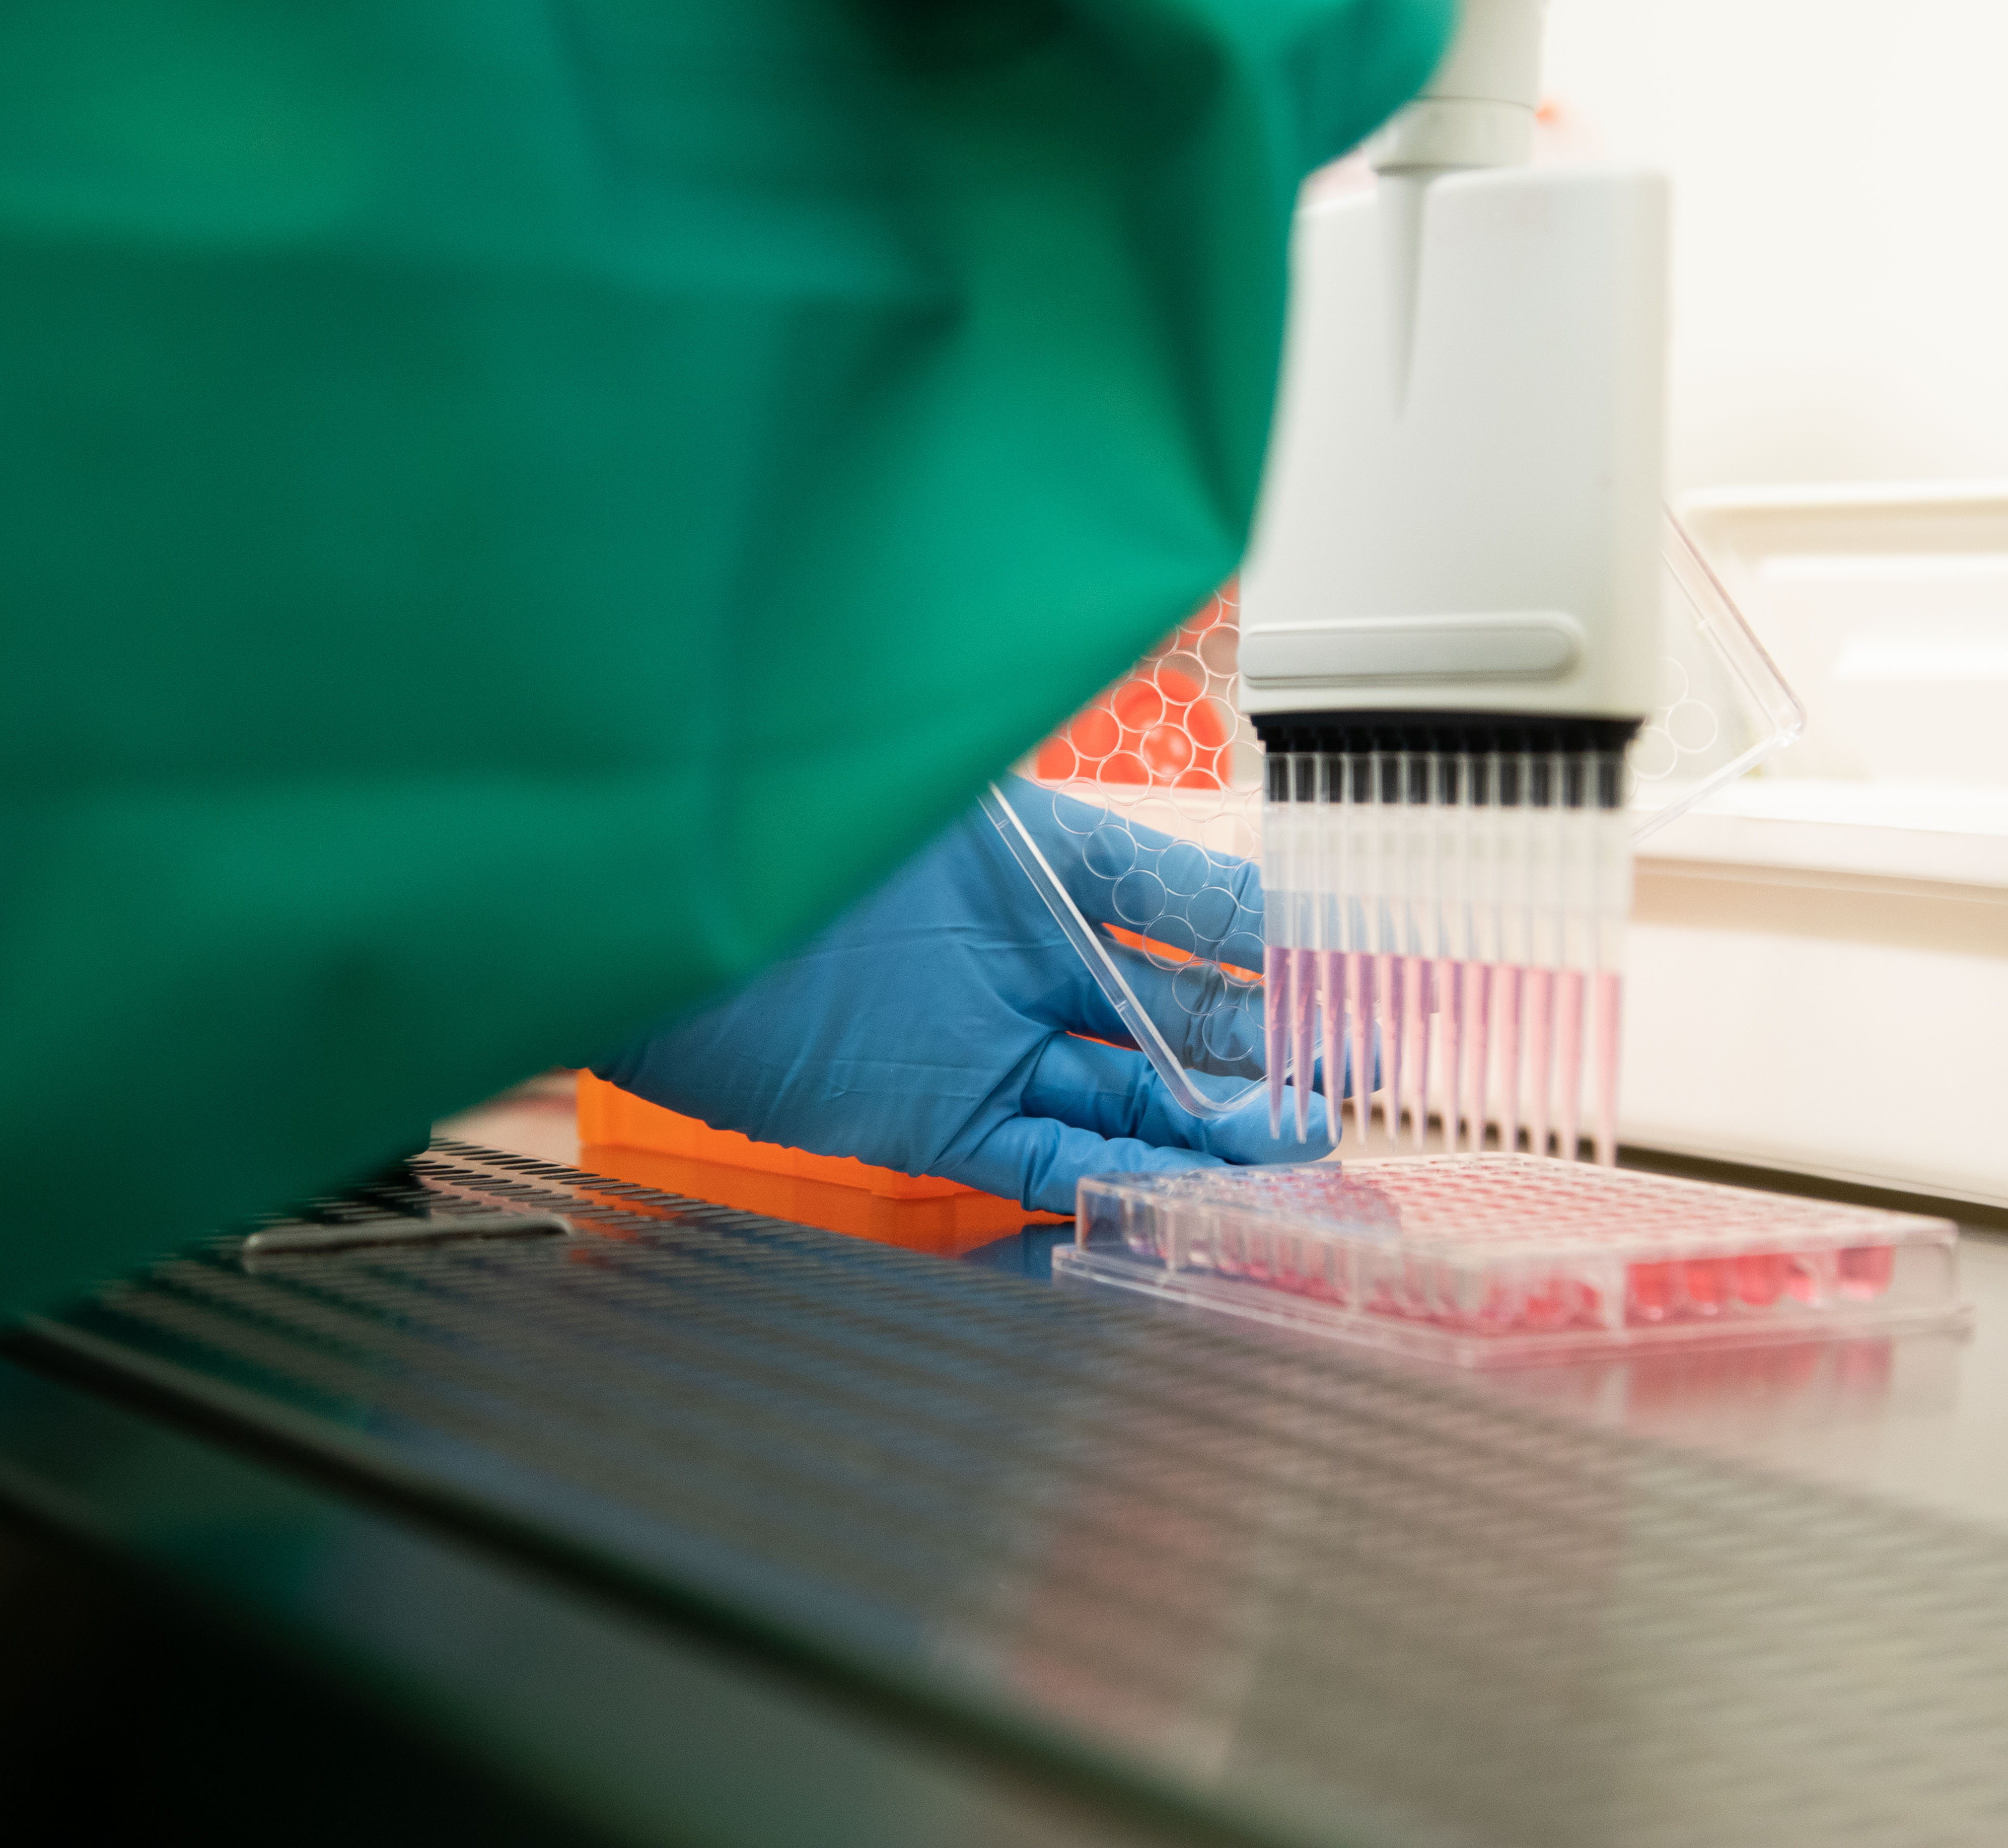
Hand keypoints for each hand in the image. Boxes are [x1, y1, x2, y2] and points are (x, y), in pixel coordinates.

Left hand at [597, 784, 1324, 1213]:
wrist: (661, 906)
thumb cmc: (810, 830)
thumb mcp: (987, 819)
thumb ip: (1115, 860)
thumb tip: (1243, 882)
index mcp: (1041, 872)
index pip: (1189, 912)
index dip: (1271, 952)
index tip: (1346, 984)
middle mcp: (1020, 965)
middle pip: (1171, 1023)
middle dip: (1264, 1055)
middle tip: (1345, 1084)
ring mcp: (981, 1048)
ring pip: (1126, 1102)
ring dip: (1212, 1129)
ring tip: (1298, 1147)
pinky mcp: (930, 1125)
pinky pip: (1049, 1161)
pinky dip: (1123, 1180)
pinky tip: (1196, 1188)